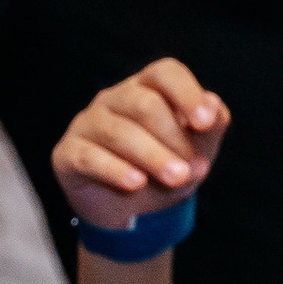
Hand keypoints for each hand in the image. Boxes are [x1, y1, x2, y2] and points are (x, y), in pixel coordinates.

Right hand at [54, 56, 230, 227]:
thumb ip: (210, 129)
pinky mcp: (68, 153)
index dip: (187, 94)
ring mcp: (88, 123)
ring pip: (119, 132)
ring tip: (177, 179)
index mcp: (148, 89)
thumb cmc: (166, 168)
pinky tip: (136, 183)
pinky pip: (88, 157)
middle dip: (173, 138)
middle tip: (191, 169)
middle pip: (145, 105)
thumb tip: (215, 107)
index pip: (165, 72)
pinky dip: (115, 170)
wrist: (132, 210)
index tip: (204, 123)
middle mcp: (115, 99)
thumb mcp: (197, 151)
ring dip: (153, 157)